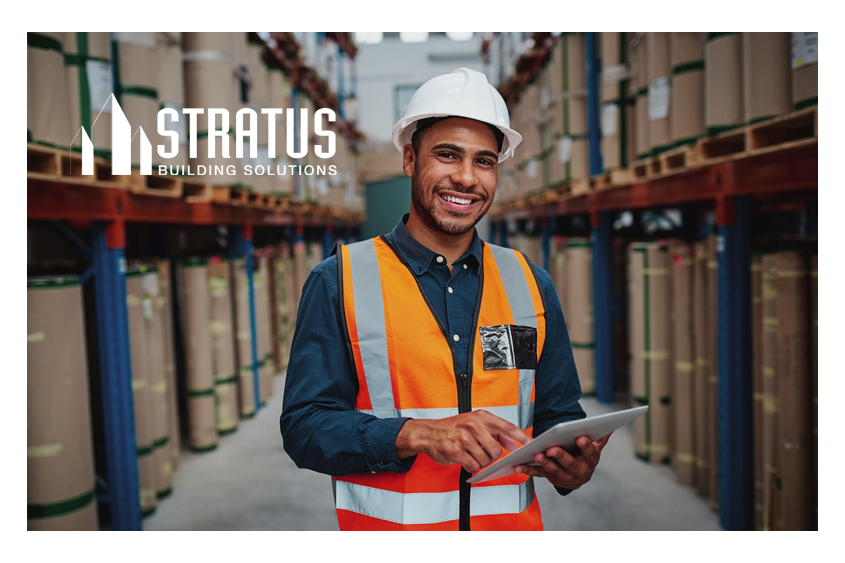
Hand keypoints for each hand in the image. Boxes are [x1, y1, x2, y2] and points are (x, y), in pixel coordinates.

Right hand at [395, 410, 532, 472]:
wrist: (429, 433)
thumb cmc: (453, 428)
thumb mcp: (475, 423)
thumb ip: (496, 432)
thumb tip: (514, 443)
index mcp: (481, 417)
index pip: (508, 427)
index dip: (522, 437)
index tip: (533, 445)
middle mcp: (473, 425)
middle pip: (496, 450)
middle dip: (492, 456)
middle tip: (481, 452)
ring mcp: (464, 438)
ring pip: (485, 460)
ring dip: (479, 462)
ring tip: (470, 454)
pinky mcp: (456, 451)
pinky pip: (473, 466)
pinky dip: (471, 467)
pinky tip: (464, 459)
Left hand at [513, 433, 611, 488]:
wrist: (579, 477)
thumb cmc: (585, 457)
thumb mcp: (595, 448)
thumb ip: (600, 437)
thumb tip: (610, 426)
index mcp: (590, 461)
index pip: (590, 453)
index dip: (586, 446)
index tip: (580, 437)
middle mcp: (578, 471)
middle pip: (570, 464)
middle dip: (561, 456)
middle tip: (552, 448)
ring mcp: (564, 476)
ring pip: (554, 470)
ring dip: (544, 462)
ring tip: (536, 454)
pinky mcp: (551, 478)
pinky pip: (539, 474)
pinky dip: (528, 470)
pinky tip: (519, 466)